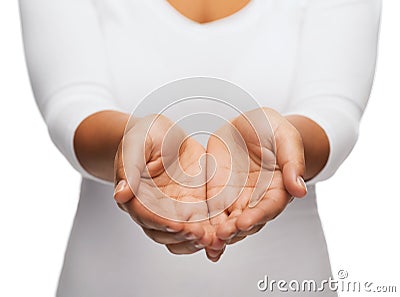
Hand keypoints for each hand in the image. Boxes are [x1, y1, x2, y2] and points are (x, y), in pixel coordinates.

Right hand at [113, 114, 217, 254]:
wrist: (163, 134)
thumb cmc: (145, 136)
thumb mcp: (135, 144)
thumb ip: (128, 168)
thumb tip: (121, 194)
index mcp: (136, 196)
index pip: (146, 215)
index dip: (161, 223)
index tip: (177, 225)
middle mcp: (154, 209)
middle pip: (164, 232)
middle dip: (183, 236)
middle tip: (200, 235)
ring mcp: (174, 210)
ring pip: (182, 236)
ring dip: (196, 241)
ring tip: (212, 240)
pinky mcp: (193, 205)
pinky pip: (201, 225)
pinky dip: (210, 234)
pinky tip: (220, 238)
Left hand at [206, 108, 307, 256]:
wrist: (248, 124)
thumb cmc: (271, 129)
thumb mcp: (285, 138)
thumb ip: (292, 162)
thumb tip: (300, 189)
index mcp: (277, 188)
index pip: (269, 207)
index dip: (257, 216)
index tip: (245, 222)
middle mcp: (256, 199)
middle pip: (247, 221)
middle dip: (235, 230)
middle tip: (223, 234)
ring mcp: (236, 199)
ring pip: (228, 223)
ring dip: (219, 234)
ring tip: (209, 241)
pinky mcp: (218, 195)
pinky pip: (211, 213)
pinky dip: (205, 227)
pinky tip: (196, 236)